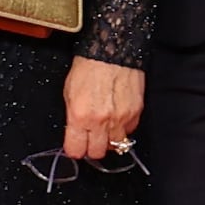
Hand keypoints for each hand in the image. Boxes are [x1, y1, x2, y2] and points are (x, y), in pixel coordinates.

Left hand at [59, 57, 146, 171]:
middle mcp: (101, 121)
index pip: (76, 150)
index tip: (76, 145)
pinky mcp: (136, 112)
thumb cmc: (88, 67)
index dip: (75, 149)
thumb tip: (76, 133)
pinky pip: (130, 131)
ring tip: (106, 128)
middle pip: (97, 153)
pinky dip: (124, 128)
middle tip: (91, 137)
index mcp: (79, 117)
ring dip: (110, 140)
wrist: (111, 51)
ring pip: (116, 146)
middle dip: (92, 147)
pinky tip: (118, 117)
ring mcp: (120, 118)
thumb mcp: (68, 93)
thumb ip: (72, 118)